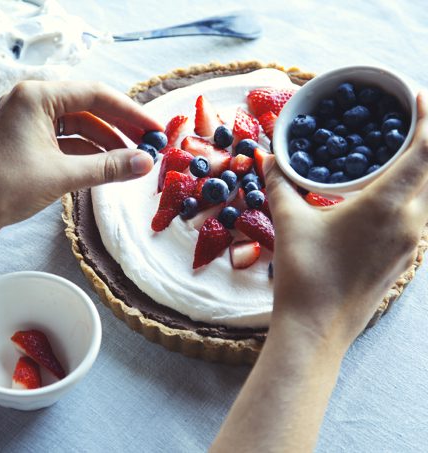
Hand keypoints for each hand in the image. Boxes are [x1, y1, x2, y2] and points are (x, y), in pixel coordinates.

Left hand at [0, 80, 159, 238]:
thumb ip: (108, 167)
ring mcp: (29, 120)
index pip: (95, 95)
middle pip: (89, 108)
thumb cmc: (6, 188)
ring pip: (79, 126)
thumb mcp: (64, 175)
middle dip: (120, 128)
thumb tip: (146, 163)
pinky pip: (67, 140)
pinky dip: (88, 152)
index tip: (155, 129)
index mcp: (37, 96)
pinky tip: (108, 166)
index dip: (130, 112)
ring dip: (106, 142)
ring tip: (132, 160)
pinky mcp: (28, 140)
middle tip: (149, 144)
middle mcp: (32, 101)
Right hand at [265, 92, 427, 350]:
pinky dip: (413, 193)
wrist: (317, 328)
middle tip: (405, 121)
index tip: (417, 95)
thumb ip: (280, 184)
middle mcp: (410, 222)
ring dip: (420, 169)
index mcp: (387, 205)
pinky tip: (387, 194)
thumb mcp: (289, 222)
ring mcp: (412, 243)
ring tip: (396, 153)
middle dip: (425, 140)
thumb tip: (267, 158)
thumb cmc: (304, 273)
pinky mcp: (406, 259)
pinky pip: (419, 215)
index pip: (425, 151)